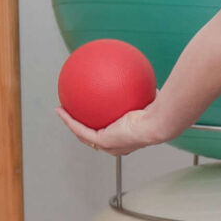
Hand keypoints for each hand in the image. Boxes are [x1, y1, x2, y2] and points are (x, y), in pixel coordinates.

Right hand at [57, 99, 173, 156]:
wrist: (158, 122)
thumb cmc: (159, 112)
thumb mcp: (147, 97)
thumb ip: (141, 90)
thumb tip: (138, 76)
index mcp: (127, 136)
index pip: (110, 131)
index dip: (99, 124)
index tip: (93, 112)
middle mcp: (117, 144)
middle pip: (94, 137)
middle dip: (81, 125)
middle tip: (73, 113)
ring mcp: (109, 145)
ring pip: (83, 135)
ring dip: (70, 123)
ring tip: (61, 112)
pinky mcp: (103, 141)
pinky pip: (80, 129)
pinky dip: (68, 120)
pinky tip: (60, 110)